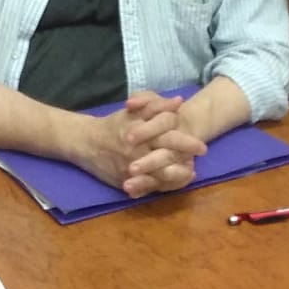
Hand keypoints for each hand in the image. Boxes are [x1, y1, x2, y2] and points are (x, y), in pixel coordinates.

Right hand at [76, 92, 207, 196]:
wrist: (87, 144)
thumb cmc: (114, 124)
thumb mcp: (133, 110)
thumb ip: (155, 104)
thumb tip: (179, 101)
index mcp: (138, 130)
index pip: (167, 132)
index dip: (186, 138)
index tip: (201, 144)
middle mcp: (136, 150)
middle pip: (166, 154)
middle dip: (186, 156)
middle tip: (202, 155)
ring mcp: (131, 168)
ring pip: (161, 174)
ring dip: (179, 173)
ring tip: (191, 171)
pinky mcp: (127, 182)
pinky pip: (151, 187)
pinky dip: (167, 184)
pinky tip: (179, 179)